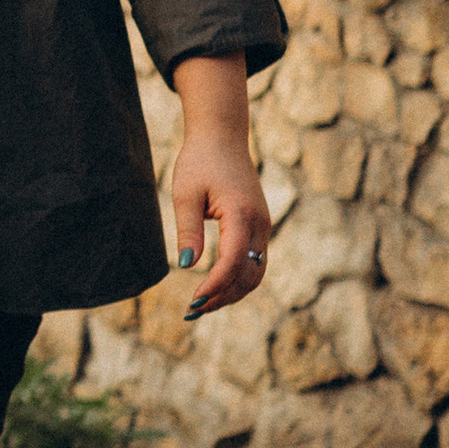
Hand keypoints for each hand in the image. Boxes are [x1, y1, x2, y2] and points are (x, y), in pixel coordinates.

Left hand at [171, 55, 268, 318]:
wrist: (222, 137)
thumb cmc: (200, 161)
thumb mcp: (185, 194)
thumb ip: (188, 230)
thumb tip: (184, 266)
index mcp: (242, 214)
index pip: (233, 261)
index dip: (214, 285)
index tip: (193, 301)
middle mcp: (260, 223)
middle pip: (249, 274)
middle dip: (223, 296)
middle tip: (193, 310)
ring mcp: (263, 226)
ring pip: (256, 272)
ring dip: (232, 292)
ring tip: (202, 305)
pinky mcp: (259, 226)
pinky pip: (255, 261)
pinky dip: (238, 279)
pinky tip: (216, 287)